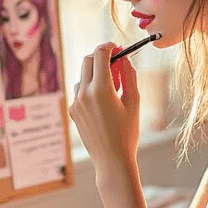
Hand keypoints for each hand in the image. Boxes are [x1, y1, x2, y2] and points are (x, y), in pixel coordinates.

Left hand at [69, 43, 139, 179]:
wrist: (112, 161)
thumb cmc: (127, 133)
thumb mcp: (134, 102)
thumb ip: (130, 76)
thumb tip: (124, 58)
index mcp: (101, 90)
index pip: (100, 55)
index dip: (109, 46)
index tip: (117, 46)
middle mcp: (84, 94)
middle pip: (88, 60)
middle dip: (101, 56)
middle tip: (116, 61)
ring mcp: (76, 103)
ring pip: (83, 76)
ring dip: (95, 74)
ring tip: (113, 88)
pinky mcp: (73, 112)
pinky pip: (80, 91)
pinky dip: (90, 88)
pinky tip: (104, 102)